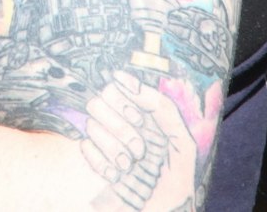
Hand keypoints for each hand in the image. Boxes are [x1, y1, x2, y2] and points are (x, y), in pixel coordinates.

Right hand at [80, 71, 199, 211]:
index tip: (139, 119)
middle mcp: (122, 123)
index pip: (118, 86)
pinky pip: (84, 147)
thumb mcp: (182, 142)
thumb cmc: (179, 181)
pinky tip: (116, 176)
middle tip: (139, 149)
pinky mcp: (95, 160)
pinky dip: (100, 163)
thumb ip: (162, 108)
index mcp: (143, 113)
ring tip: (129, 167)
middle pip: (98, 101)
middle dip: (119, 128)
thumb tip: (132, 84)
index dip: (125, 98)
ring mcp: (106, 141)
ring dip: (112, 148)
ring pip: (91, 125)